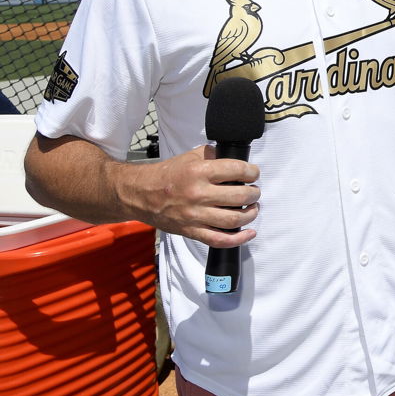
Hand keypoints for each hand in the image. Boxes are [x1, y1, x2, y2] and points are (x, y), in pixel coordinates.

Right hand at [131, 145, 260, 246]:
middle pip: (240, 196)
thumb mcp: (190, 157)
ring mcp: (195, 215)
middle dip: (254, 193)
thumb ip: (213, 155)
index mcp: (199, 172)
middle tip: (254, 191)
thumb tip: (234, 157)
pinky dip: (238, 239)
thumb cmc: (166, 175)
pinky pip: (219, 240)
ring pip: (234, 220)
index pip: (237, 171)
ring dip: (251, 214)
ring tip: (252, 208)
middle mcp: (198, 194)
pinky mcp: (191, 231)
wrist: (139, 194)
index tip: (253, 173)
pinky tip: (249, 232)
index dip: (252, 172)